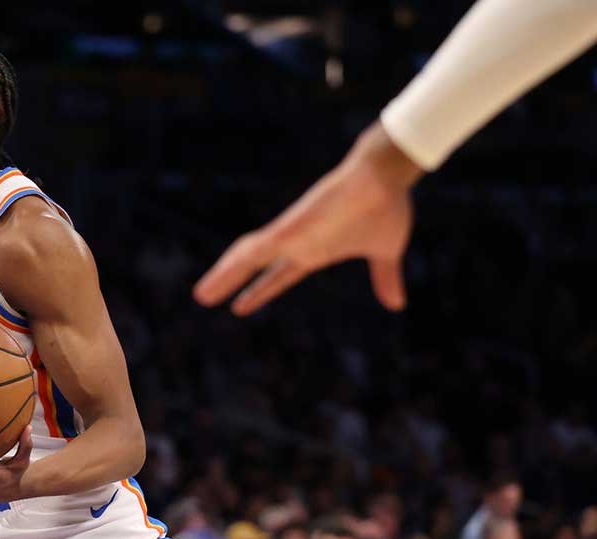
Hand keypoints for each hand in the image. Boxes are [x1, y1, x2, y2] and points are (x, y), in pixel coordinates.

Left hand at [194, 123, 422, 314]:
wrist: (385, 176)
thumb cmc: (386, 207)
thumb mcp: (386, 252)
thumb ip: (385, 278)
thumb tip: (396, 304)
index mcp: (314, 253)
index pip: (278, 276)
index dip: (259, 291)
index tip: (240, 305)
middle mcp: (297, 245)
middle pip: (254, 267)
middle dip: (230, 283)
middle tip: (204, 297)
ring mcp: (291, 235)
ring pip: (248, 257)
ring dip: (224, 275)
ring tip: (200, 295)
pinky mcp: (291, 227)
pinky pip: (258, 247)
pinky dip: (239, 262)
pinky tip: (221, 273)